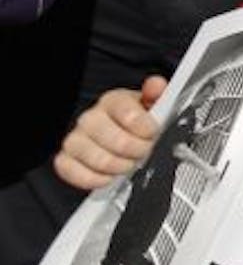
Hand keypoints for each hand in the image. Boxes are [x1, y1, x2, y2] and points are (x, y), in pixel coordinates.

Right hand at [53, 76, 166, 190]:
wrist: (116, 130)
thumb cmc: (133, 118)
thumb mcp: (150, 102)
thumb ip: (156, 93)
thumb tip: (156, 84)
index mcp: (113, 101)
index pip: (128, 114)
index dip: (146, 128)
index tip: (153, 133)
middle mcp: (91, 118)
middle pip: (115, 140)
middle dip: (137, 150)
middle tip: (145, 151)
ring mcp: (75, 139)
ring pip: (98, 159)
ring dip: (120, 166)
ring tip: (130, 163)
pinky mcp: (65, 160)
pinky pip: (74, 173)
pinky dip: (96, 179)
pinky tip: (110, 175)